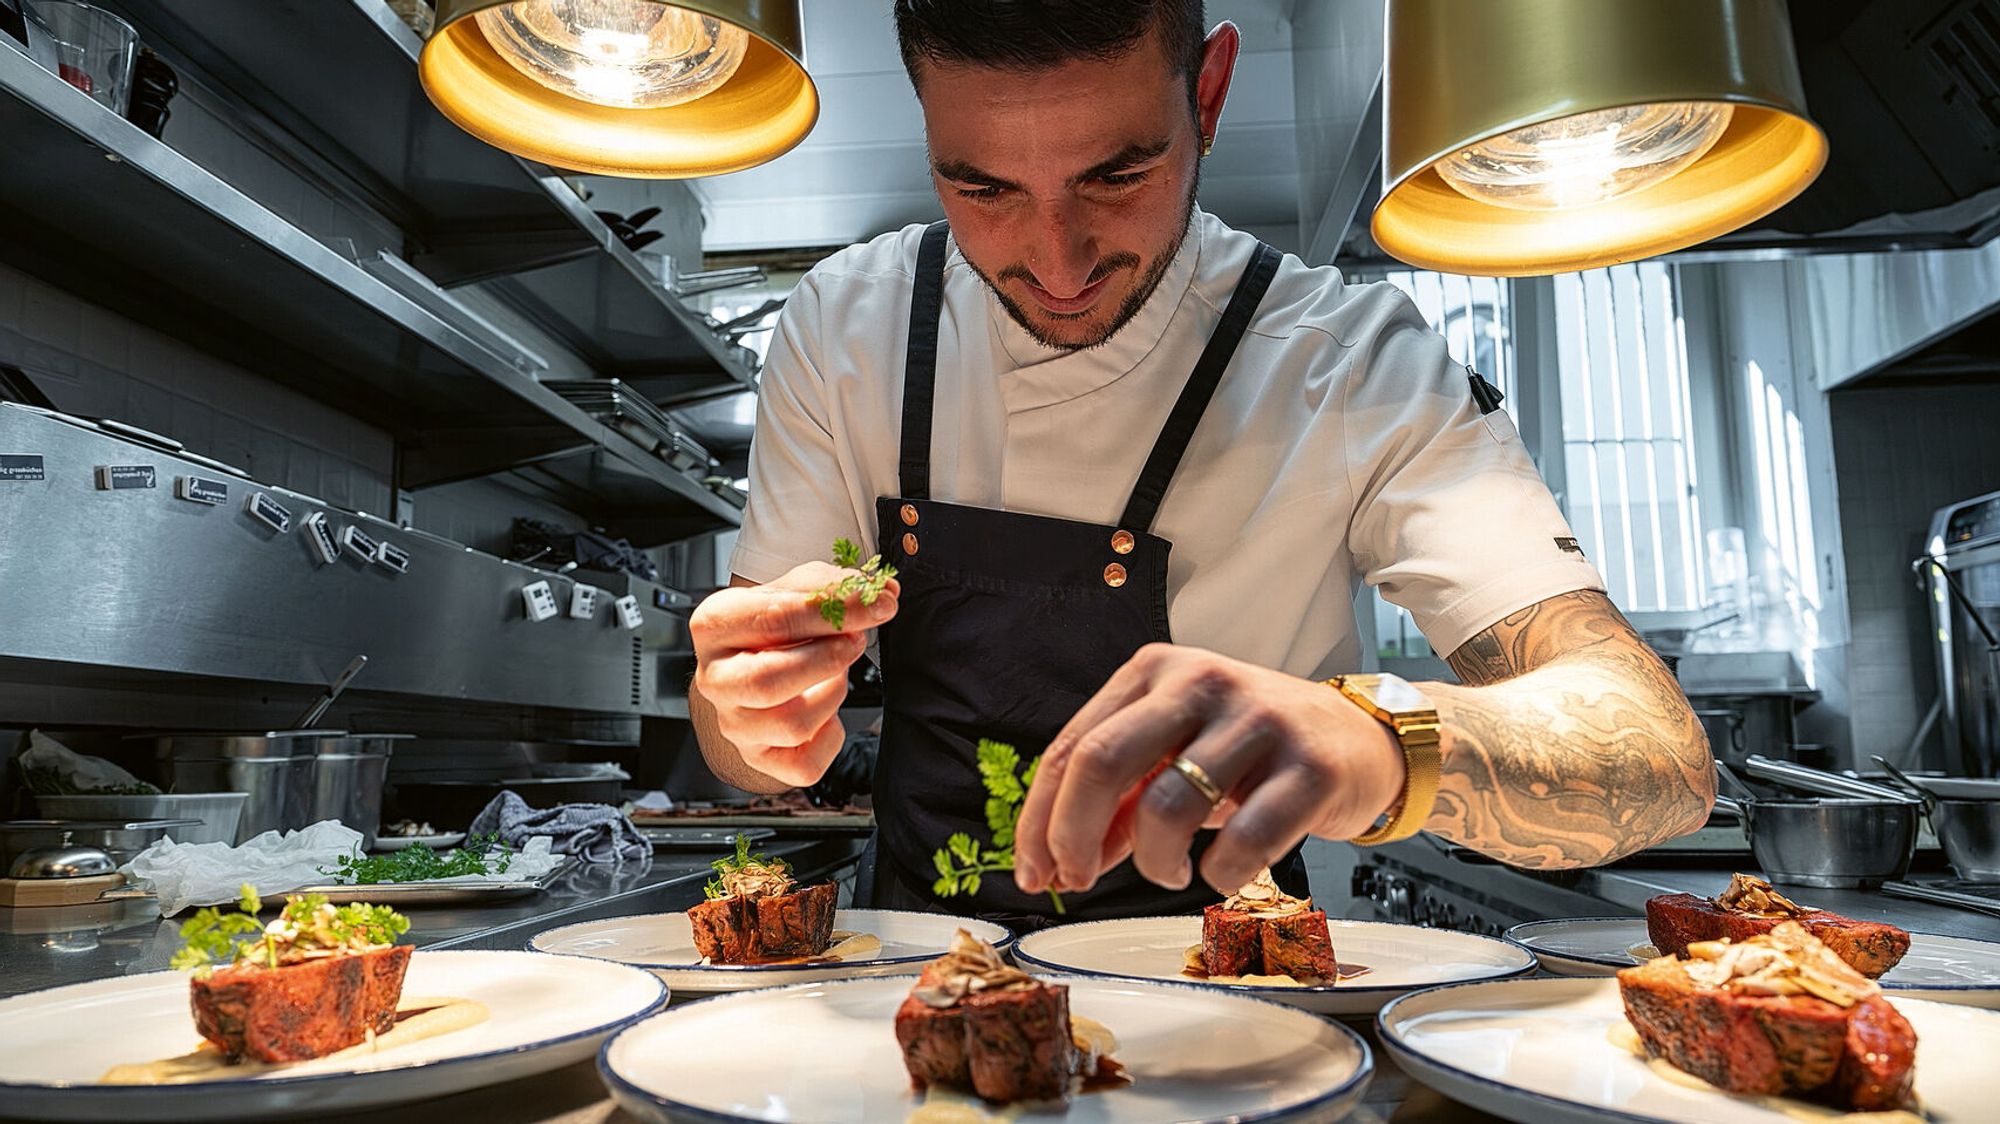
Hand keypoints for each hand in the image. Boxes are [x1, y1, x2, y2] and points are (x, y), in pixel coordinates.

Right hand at [690, 561, 897, 787]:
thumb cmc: (772, 625)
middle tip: (854, 642)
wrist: (755, 659)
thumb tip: (881, 594)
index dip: (835, 612)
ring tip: (834, 674)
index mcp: (716, 626)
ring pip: (792, 725)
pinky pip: (805, 764)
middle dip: (826, 661)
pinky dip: (830, 738)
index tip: (878, 606)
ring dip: (831, 695)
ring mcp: (734, 723)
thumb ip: (836, 587)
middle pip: (768, 682)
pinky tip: (826, 711)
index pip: (774, 619)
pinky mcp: (758, 757)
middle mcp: (715, 679)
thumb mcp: (796, 588)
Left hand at [1012, 644, 1404, 896]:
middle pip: (1102, 761)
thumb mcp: (1175, 755)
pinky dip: (1219, 874)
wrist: (1359, 741)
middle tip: (1078, 880)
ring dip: (1153, 863)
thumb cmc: (1251, 752)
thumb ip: (1118, 799)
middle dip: (1073, 836)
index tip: (1035, 871)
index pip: (1073, 747)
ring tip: (1170, 872)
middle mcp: (1200, 682)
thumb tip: (1059, 859)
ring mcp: (1257, 720)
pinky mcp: (1309, 766)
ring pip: (1167, 806)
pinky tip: (1221, 871)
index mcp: (1155, 671)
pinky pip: (1243, 839)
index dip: (1042, 819)